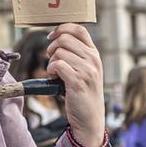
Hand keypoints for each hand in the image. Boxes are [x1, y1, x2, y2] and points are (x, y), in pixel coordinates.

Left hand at [45, 24, 105, 146]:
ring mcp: (87, 70)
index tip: (52, 36)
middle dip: (52, 48)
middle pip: (64, 39)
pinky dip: (51, 70)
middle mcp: (93, 60)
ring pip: (59, 52)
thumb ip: (76, 54)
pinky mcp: (78, 81)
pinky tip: (54, 78)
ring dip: (51, 62)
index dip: (62, 28)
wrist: (90, 118)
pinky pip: (58, 65)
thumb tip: (55, 38)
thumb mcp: (85, 69)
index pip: (79, 29)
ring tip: (55, 73)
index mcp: (94, 54)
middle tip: (52, 61)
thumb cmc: (83, 93)